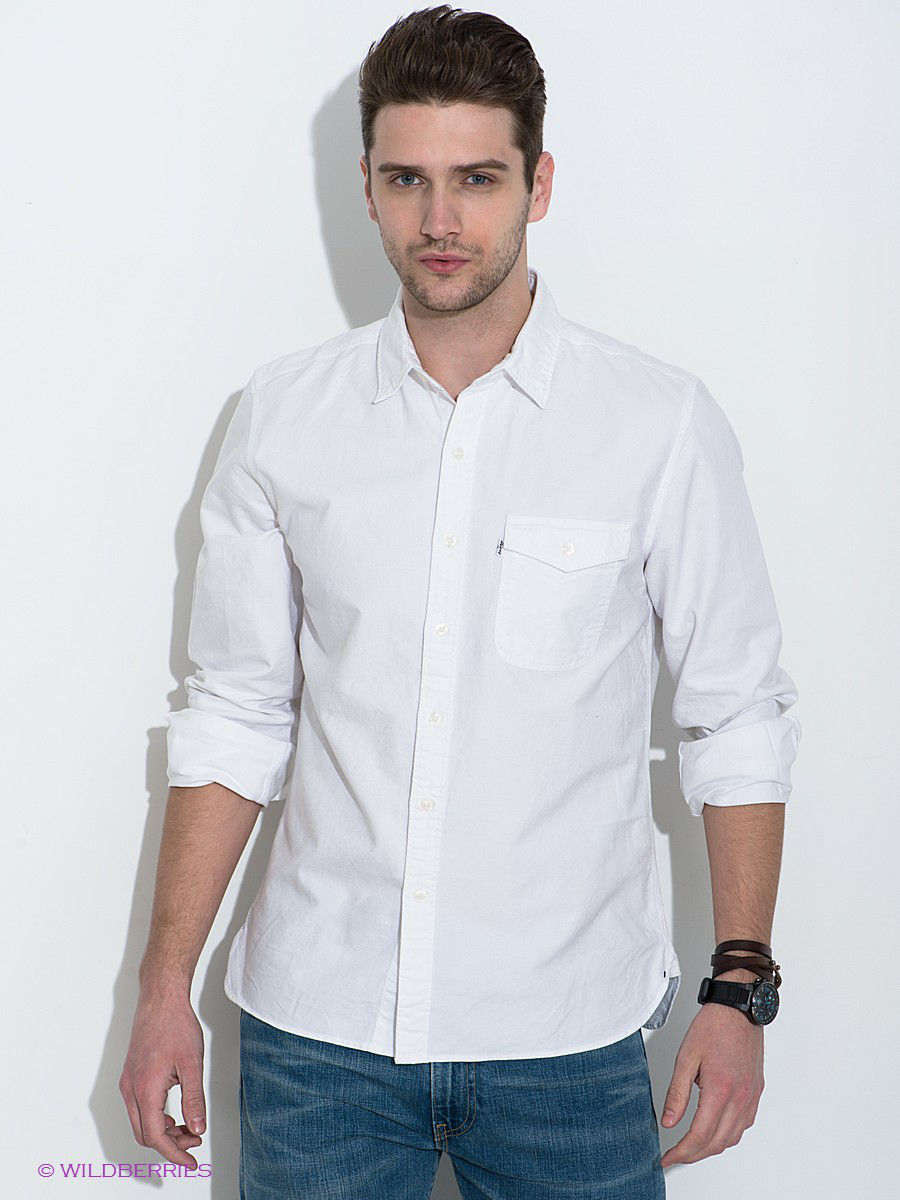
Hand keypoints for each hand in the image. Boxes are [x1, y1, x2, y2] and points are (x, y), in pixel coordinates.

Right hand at [119, 983, 206, 1168]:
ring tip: (188, 1127)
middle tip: (194, 1141)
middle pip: (145, 1134)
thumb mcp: (192, 1064)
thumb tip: (197, 1128)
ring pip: (141, 1122)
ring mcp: (128, 1082)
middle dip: (170, 1144)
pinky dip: (156, 1117)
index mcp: (145, 1089)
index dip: (174, 1154)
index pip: (155, 1136)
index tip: (190, 1162)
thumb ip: (194, 1099)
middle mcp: (131, 1088)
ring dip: (163, 1131)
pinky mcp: (131, 1075)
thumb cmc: (175, 1025)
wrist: (160, 998)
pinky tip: (174, 1113)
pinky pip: (139, 1107)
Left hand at [658, 992, 763, 1167]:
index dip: (681, 1152)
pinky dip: (726, 1135)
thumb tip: (669, 1122)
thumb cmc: (713, 1026)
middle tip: (675, 1155)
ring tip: (691, 1146)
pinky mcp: (756, 1092)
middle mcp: (740, 1098)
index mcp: (720, 1090)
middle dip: (693, 1155)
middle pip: (716, 1143)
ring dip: (710, 1147)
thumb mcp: (686, 1057)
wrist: (739, 1009)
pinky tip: (714, 1130)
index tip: (667, 1158)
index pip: (700, 1136)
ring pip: (731, 1138)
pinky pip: (743, 1125)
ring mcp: (751, 1097)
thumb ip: (677, 1092)